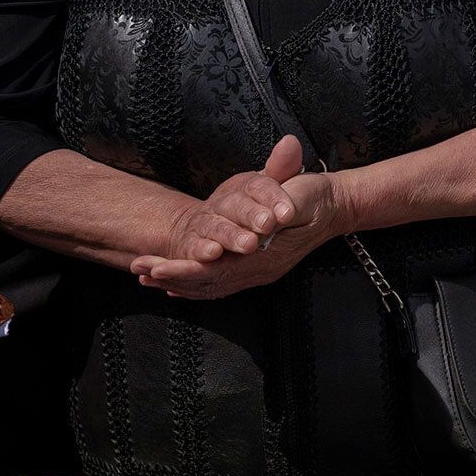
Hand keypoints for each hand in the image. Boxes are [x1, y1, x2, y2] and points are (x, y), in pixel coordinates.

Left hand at [129, 137, 349, 298]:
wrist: (337, 207)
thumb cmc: (317, 197)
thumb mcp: (302, 190)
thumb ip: (284, 188)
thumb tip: (276, 205)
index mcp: (268, 257)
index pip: (219, 271)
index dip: (186, 270)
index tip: (157, 268)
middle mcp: (261, 271)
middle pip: (209, 283)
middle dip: (171, 277)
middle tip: (138, 270)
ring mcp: (259, 273)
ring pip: (211, 287)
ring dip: (177, 282)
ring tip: (144, 276)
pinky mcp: (257, 269)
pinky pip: (220, 285)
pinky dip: (195, 287)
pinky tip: (174, 286)